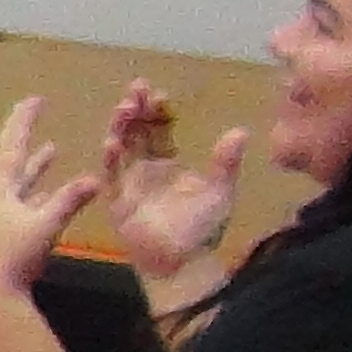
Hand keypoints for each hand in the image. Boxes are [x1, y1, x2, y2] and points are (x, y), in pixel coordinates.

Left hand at [0, 94, 90, 296]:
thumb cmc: (14, 255)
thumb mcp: (45, 225)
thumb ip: (69, 200)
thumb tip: (95, 178)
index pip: (12, 145)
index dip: (24, 121)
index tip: (33, 99)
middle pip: (12, 159)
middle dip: (27, 137)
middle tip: (36, 113)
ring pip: (18, 182)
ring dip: (35, 166)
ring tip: (50, 148)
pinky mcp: (2, 229)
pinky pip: (22, 202)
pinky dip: (36, 192)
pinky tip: (49, 190)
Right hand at [97, 83, 244, 284]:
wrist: (183, 264)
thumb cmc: (202, 230)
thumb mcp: (220, 192)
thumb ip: (226, 162)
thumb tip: (240, 131)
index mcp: (168, 164)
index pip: (159, 129)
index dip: (157, 110)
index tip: (157, 92)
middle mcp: (145, 169)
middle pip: (136, 131)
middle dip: (135, 109)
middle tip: (136, 88)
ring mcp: (129, 183)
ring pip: (120, 147)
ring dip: (120, 127)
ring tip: (125, 108)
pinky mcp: (118, 201)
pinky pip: (111, 176)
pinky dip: (110, 160)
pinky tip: (112, 143)